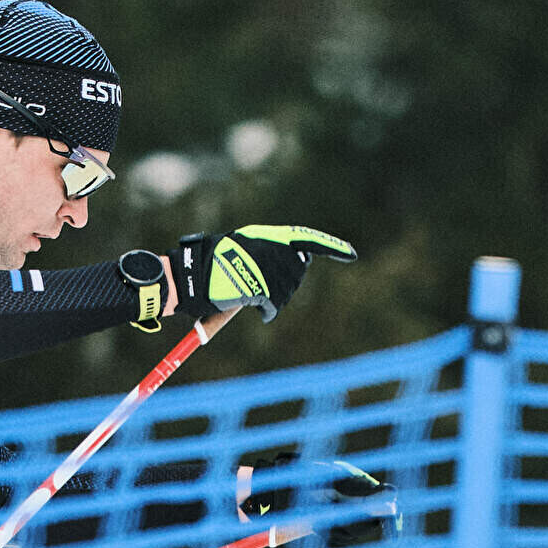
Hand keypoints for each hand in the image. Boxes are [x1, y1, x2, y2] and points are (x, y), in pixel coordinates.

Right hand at [167, 224, 357, 320]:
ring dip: (272, 295)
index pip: (309, 239)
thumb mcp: (247, 244)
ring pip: (286, 290)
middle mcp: (277, 253)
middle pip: (297, 270)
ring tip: (248, 289)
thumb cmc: (217, 259)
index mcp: (273, 237)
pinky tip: (252, 307)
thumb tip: (298, 262)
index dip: (332, 246)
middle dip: (285, 278)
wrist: (197, 273)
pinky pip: (272, 307)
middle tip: (260, 279)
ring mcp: (272, 273)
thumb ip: (273, 250)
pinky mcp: (265, 292)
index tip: (351, 254)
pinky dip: (265, 310)